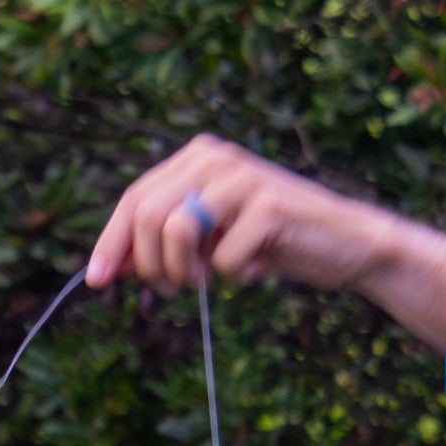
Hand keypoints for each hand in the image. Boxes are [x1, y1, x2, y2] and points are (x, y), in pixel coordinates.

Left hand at [86, 137, 445, 363]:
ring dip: (183, 272)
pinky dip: (232, 277)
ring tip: (206, 280)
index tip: (98, 281)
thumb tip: (109, 269)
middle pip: (146, 214)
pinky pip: (221, 259)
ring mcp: (242, 178)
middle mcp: (216, 157)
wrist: (347, 244)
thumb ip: (166, 243)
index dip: (111, 241)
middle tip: (173, 288)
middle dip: (148, 264)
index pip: (135, 197)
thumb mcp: (212, 239)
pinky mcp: (268, 206)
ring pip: (175, 231)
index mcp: (198, 157)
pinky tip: (256, 268)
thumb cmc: (276, 243)